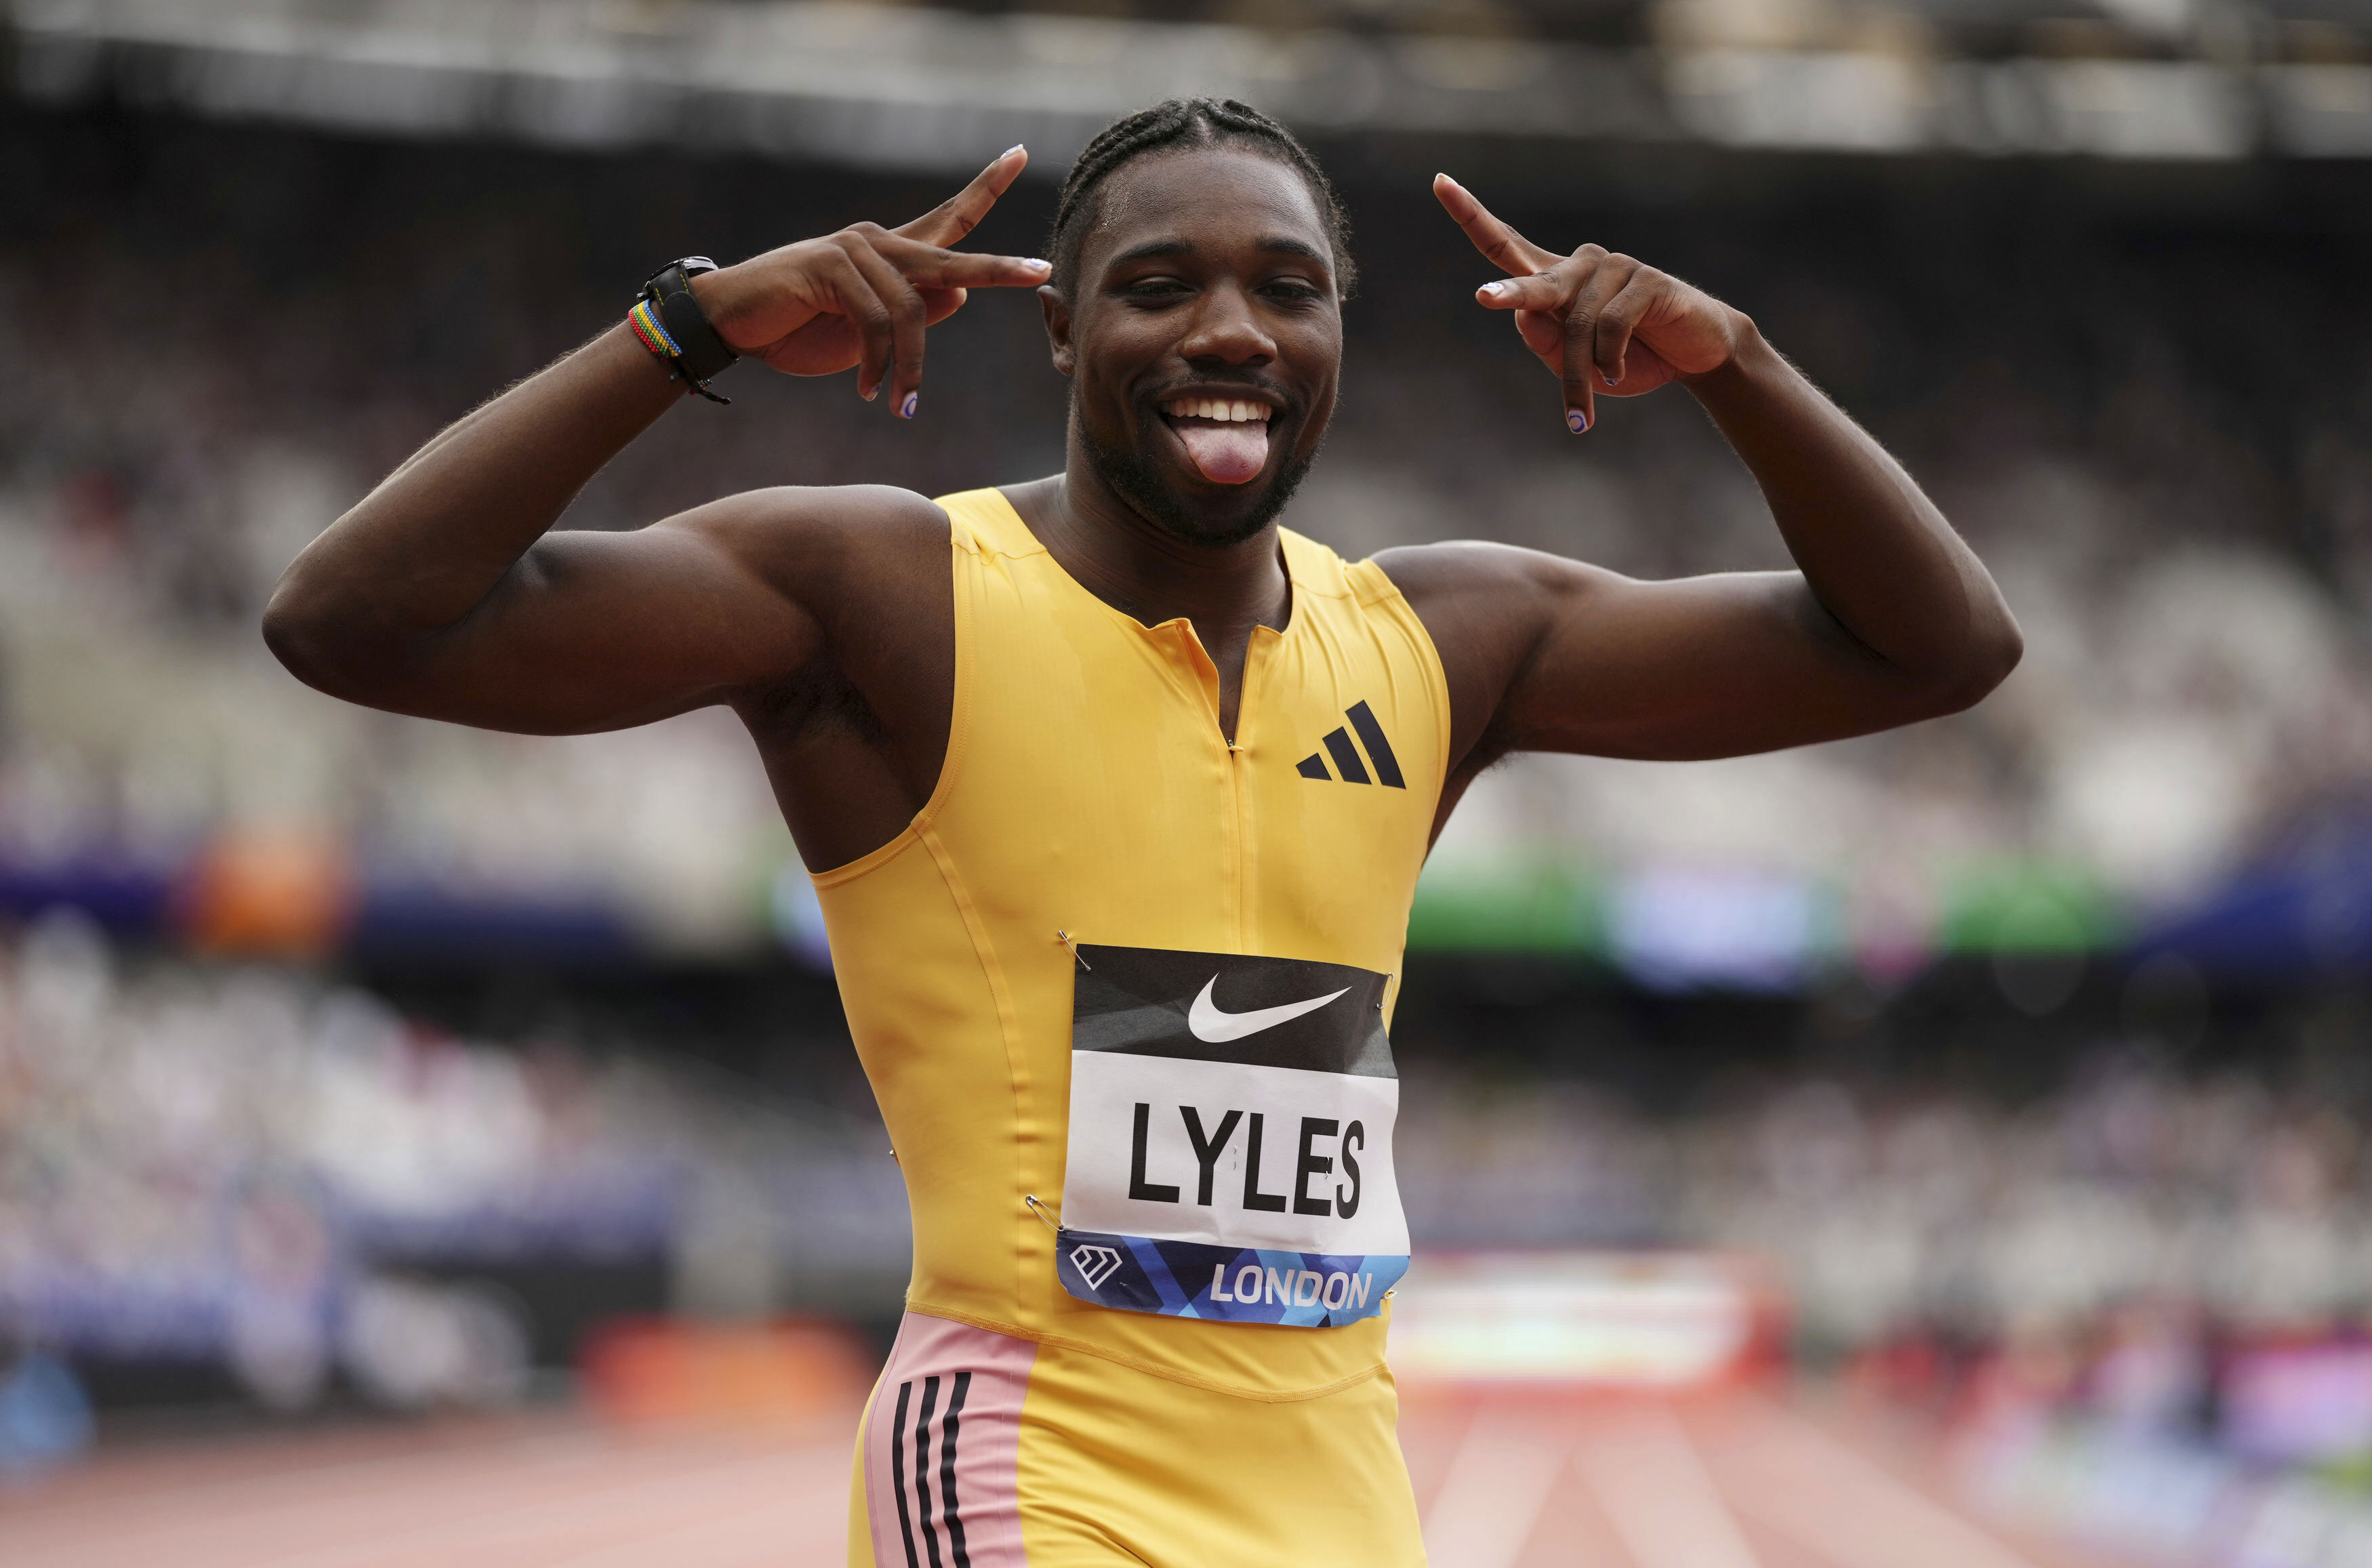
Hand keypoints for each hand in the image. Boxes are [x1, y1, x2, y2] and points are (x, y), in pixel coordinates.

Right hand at [693, 147, 1051, 414]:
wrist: (733, 325)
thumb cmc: (800, 330)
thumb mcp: (867, 334)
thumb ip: (914, 312)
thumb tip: (960, 293)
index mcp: (891, 255)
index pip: (948, 218)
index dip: (985, 188)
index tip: (1019, 154)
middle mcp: (878, 242)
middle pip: (951, 256)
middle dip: (997, 270)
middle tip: (1039, 272)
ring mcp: (854, 249)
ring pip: (911, 310)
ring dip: (909, 368)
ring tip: (900, 406)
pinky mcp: (830, 265)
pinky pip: (876, 320)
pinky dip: (878, 364)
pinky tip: (869, 391)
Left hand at [1433, 173, 1745, 432]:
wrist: (1694, 356)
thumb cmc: (1627, 359)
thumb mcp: (1576, 363)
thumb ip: (1544, 342)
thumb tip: (1521, 315)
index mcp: (1554, 281)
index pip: (1504, 245)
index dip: (1471, 215)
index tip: (1439, 181)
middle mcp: (1580, 266)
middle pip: (1537, 284)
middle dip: (1512, 295)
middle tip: (1485, 299)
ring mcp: (1615, 267)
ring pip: (1577, 325)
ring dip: (1579, 375)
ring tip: (1584, 411)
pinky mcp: (1646, 281)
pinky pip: (1611, 326)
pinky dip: (1610, 361)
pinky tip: (1618, 374)